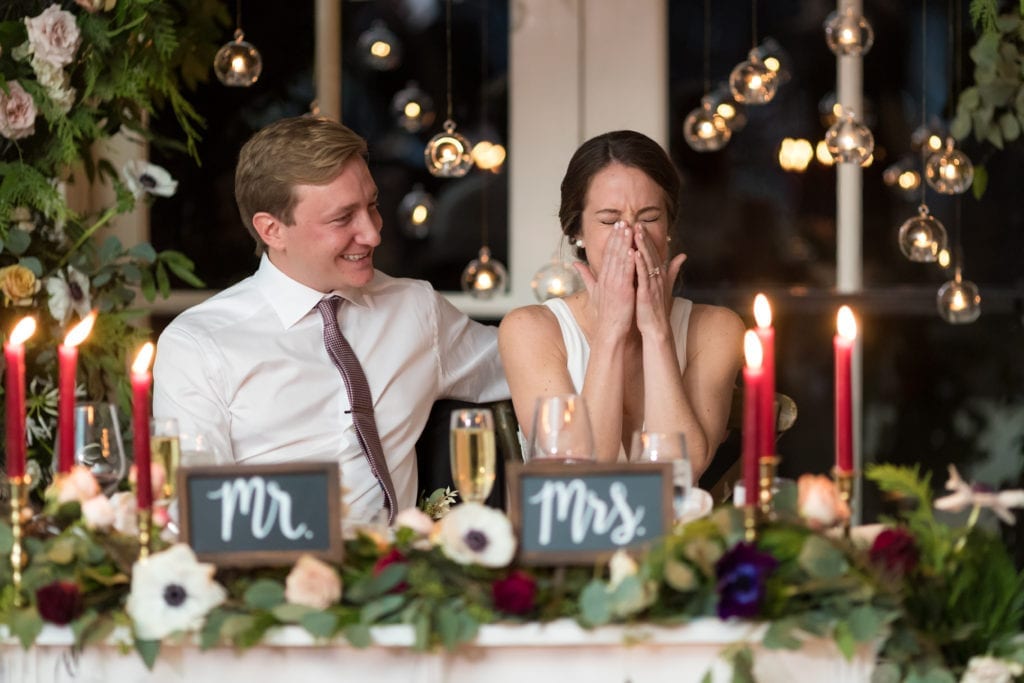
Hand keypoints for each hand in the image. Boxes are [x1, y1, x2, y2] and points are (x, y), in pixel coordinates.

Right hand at [573, 221, 635, 338]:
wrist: (610, 332)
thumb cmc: (606, 314)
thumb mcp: (594, 292)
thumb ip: (587, 276)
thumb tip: (575, 264)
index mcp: (602, 278)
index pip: (607, 254)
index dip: (613, 239)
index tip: (617, 225)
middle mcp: (607, 279)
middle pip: (612, 253)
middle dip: (618, 236)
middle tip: (623, 220)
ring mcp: (614, 285)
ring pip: (619, 260)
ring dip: (624, 244)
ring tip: (629, 229)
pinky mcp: (622, 292)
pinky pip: (626, 273)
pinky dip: (629, 261)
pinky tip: (633, 249)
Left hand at [633, 223, 685, 335]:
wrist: (656, 329)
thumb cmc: (657, 309)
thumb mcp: (665, 287)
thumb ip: (672, 270)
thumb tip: (683, 255)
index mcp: (659, 275)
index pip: (653, 253)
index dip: (647, 239)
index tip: (639, 225)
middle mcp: (657, 278)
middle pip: (650, 254)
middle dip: (644, 238)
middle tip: (636, 222)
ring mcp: (653, 285)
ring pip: (647, 261)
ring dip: (642, 246)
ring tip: (635, 232)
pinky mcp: (647, 293)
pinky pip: (643, 276)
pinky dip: (639, 264)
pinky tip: (634, 253)